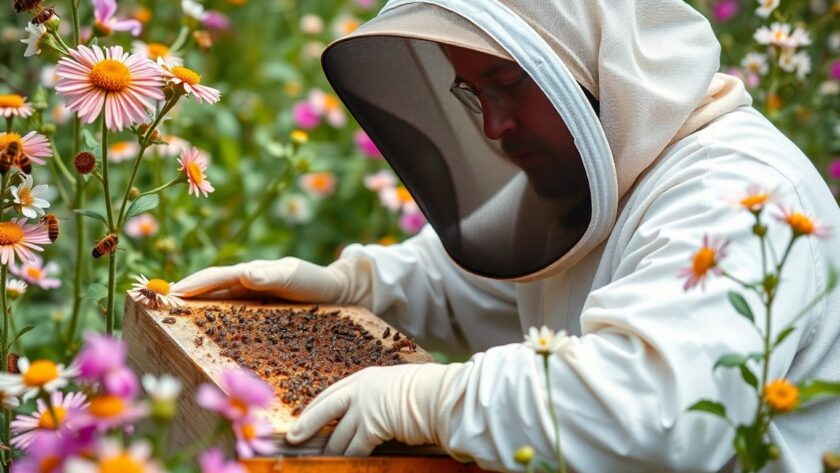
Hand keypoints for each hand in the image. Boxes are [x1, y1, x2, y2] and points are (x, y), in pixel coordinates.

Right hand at [171, 257, 350, 302]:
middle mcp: (246, 283)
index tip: (170, 293)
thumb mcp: (295, 277)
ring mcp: (250, 297)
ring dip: (194, 306)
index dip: (193, 285)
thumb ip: (271, 276)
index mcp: (252, 272)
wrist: (337, 292)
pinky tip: (202, 329)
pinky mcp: (257, 310)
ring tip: (169, 316)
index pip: (216, 277)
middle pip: (209, 288)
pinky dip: (211, 316)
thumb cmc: (316, 282)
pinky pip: (229, 312)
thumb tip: (244, 274)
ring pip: (215, 300)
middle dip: (183, 294)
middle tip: (155, 304)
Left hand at [286, 363, 461, 455]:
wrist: (438, 395)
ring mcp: (364, 408)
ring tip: (320, 460)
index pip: (330, 394)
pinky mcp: (372, 427)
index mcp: (363, 378)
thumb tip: (370, 412)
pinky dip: (348, 458)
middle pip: (323, 410)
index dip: (314, 408)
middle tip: (292, 438)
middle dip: (306, 426)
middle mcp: (359, 390)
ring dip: (330, 450)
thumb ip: (377, 397)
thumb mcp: (394, 386)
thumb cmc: (425, 391)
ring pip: (338, 436)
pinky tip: (342, 464)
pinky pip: (354, 448)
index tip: (301, 418)